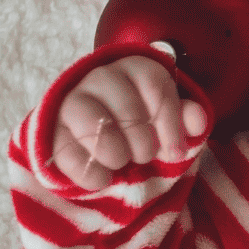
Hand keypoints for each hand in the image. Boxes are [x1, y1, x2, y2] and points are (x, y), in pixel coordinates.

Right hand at [49, 55, 209, 190]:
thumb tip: (198, 123)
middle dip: (141, 139)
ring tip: (122, 163)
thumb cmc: (141, 120)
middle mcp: (100, 77)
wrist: (95, 133)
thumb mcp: (166, 116)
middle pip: (124, 104)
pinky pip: (64, 149)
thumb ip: (185, 117)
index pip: (154, 84)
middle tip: (146, 156)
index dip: (168, 121)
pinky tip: (102, 180)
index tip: (176, 151)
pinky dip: (86, 170)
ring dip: (113, 150)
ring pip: (89, 119)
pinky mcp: (50, 131)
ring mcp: (70, 101)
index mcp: (134, 68)